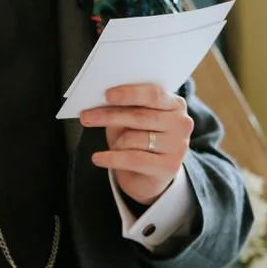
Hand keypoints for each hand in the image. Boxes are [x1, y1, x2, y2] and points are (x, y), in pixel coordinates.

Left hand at [83, 83, 192, 205]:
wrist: (149, 174)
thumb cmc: (137, 139)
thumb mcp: (129, 120)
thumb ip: (122, 108)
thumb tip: (100, 102)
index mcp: (175, 104)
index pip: (153, 94)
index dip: (129, 93)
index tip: (107, 94)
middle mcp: (181, 123)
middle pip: (140, 116)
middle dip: (109, 116)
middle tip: (85, 117)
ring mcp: (178, 146)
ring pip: (134, 138)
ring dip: (116, 142)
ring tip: (115, 146)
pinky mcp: (169, 166)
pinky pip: (132, 159)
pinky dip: (111, 158)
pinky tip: (97, 158)